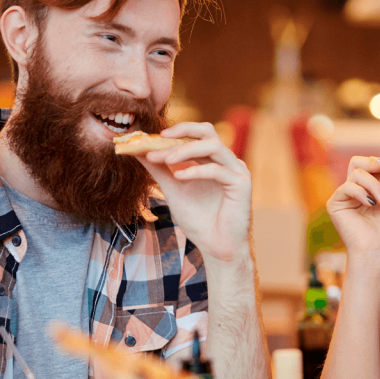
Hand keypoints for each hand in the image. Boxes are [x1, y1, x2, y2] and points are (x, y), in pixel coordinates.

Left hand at [137, 122, 251, 265]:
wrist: (216, 248)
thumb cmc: (199, 220)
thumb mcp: (173, 190)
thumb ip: (159, 170)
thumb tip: (137, 150)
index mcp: (213, 160)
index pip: (194, 135)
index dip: (172, 134)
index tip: (147, 141)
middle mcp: (227, 161)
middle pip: (208, 130)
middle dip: (183, 130)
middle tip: (160, 137)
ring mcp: (237, 171)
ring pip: (213, 146)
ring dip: (186, 150)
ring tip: (166, 160)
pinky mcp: (242, 184)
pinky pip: (218, 170)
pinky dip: (196, 170)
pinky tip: (179, 176)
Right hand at [327, 155, 379, 278]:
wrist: (378, 250)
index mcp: (369, 189)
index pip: (372, 166)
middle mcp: (355, 190)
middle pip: (357, 162)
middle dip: (373, 162)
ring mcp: (344, 196)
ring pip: (356, 172)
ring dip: (374, 184)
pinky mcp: (335, 203)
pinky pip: (347, 186)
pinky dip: (361, 192)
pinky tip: (371, 204)